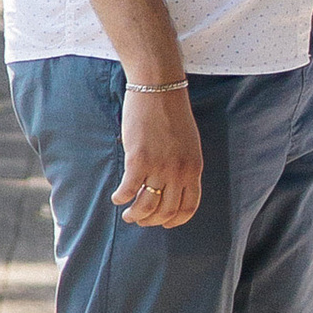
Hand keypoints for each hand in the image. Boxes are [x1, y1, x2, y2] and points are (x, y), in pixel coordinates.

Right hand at [114, 84, 203, 228]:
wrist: (158, 89)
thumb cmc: (171, 112)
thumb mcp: (189, 143)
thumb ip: (184, 164)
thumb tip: (171, 185)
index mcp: (194, 168)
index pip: (189, 207)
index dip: (175, 220)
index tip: (164, 223)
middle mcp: (179, 171)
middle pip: (166, 211)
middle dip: (152, 220)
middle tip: (140, 219)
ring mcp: (159, 167)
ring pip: (147, 206)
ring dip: (135, 215)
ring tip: (128, 214)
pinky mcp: (138, 159)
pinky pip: (129, 190)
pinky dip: (121, 197)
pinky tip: (117, 197)